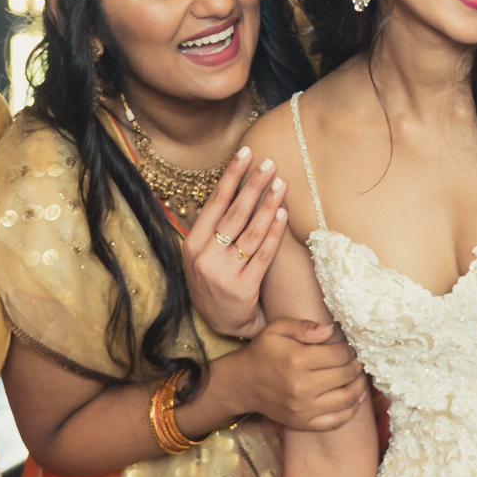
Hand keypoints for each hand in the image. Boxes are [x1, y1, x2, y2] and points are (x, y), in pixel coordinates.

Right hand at [183, 146, 288, 338]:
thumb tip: (233, 185)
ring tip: (281, 183)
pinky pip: (263, 254)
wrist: (222, 323)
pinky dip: (274, 232)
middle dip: (253, 185)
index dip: (231, 176)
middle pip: (234, 213)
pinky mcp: (243, 287)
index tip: (245, 153)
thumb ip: (214, 226)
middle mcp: (205, 256)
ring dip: (268, 204)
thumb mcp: (203, 254)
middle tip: (270, 163)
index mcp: (193, 243)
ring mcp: (224, 272)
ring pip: (251, 231)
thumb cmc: (215, 280)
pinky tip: (282, 214)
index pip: (215, 202)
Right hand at [230, 318, 367, 430]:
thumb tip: (330, 330)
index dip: (349, 351)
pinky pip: (336, 421)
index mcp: (298, 360)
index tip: (348, 349)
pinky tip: (354, 399)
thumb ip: (304, 326)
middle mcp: (302, 387)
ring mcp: (303, 409)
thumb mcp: (277, 329)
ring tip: (359, 378)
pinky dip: (351, 411)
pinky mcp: (303, 423)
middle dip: (356, 366)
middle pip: (346, 376)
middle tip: (356, 362)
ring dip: (359, 387)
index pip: (340, 355)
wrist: (243, 383)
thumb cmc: (262, 353)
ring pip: (347, 399)